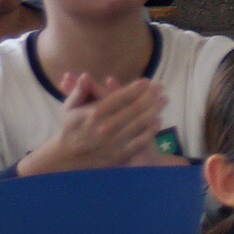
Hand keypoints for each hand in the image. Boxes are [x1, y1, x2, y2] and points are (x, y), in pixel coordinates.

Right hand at [42, 72, 169, 171]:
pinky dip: (150, 130)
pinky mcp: (119, 153)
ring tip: (164, 100)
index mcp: (94, 113)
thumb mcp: (70, 109)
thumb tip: (85, 76)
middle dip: (150, 96)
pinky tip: (158, 120)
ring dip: (154, 110)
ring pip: (139, 123)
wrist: (69, 157)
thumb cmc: (71, 128)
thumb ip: (79, 92)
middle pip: (134, 109)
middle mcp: (105, 127)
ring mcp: (113, 141)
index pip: (120, 97)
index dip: (135, 88)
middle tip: (160, 86)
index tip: (146, 81)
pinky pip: (139, 141)